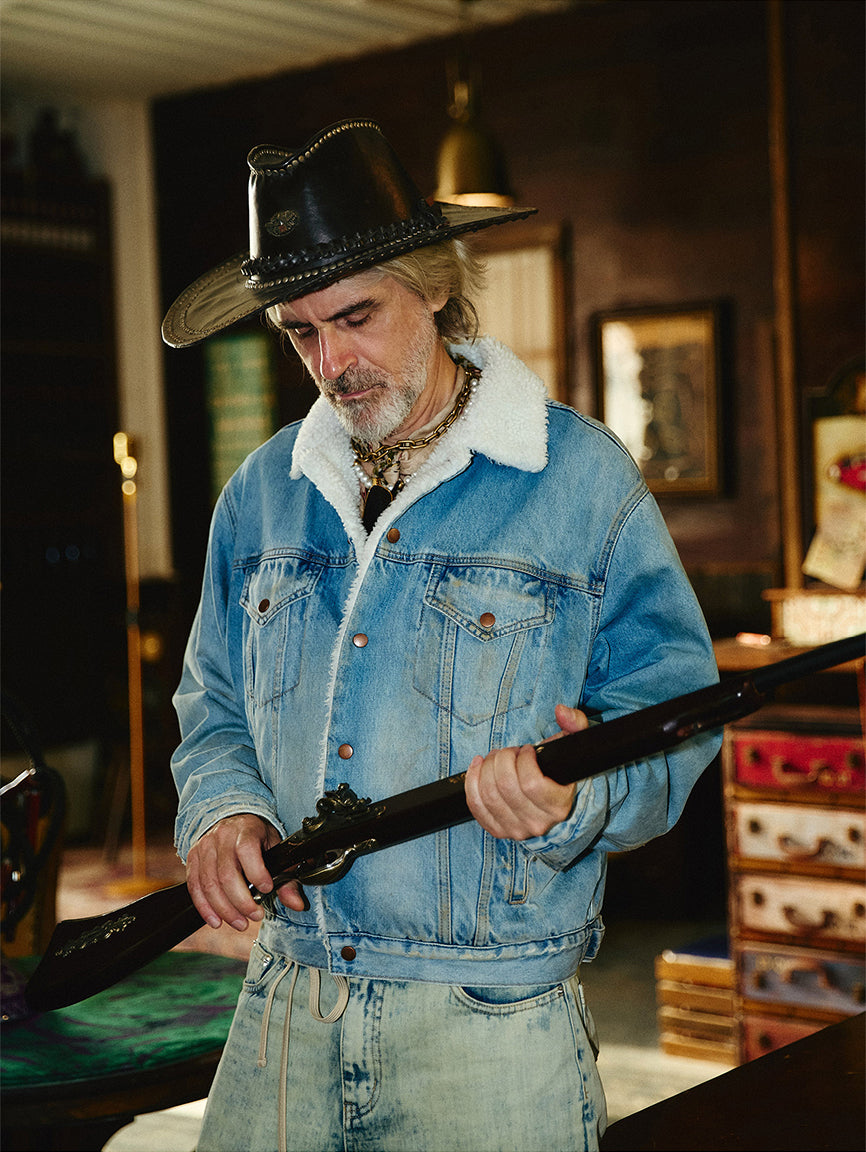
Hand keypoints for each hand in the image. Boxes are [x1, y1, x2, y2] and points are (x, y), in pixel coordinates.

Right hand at [186, 812, 306, 930]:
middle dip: (242, 902)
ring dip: (225, 910)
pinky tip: (216, 921)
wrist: (232, 820)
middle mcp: (222, 837)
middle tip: (256, 916)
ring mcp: (205, 848)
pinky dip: (205, 908)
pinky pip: (195, 888)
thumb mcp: (275, 847)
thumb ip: (286, 877)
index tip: (267, 889)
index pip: (247, 851)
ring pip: (209, 884)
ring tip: (240, 923)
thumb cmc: (256, 836)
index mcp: (246, 830)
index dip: (257, 874)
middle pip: (227, 875)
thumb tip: (297, 905)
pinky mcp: (193, 859)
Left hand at [464, 704, 588, 839]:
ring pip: (489, 795)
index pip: (531, 783)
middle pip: (506, 787)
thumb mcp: (574, 745)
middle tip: (508, 752)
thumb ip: (575, 723)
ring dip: (487, 768)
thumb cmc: (560, 771)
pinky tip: (478, 766)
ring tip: (495, 758)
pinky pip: (476, 806)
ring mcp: (516, 830)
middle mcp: (538, 824)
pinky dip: (472, 782)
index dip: (524, 760)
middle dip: (502, 760)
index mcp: (558, 807)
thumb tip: (561, 711)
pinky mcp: (498, 830)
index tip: (527, 750)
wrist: (551, 801)